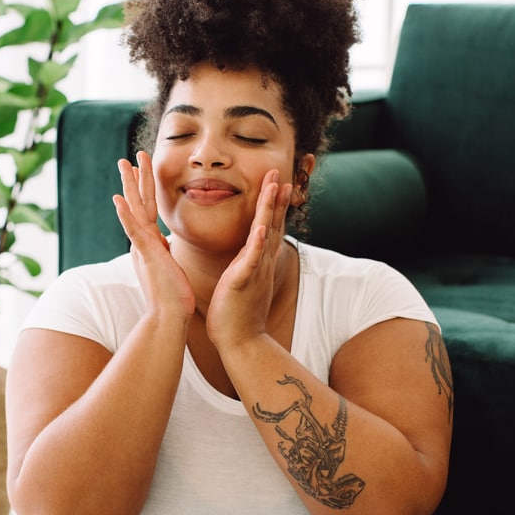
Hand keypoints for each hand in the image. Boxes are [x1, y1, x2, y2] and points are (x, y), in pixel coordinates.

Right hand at [113, 151, 193, 322]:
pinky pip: (134, 232)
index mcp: (151, 242)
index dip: (144, 188)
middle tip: (130, 156)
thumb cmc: (174, 296)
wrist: (170, 316)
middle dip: (135, 178)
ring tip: (125, 164)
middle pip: (139, 203)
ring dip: (129, 186)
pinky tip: (117, 200)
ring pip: (135, 210)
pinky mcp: (146, 255)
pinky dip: (125, 215)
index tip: (141, 169)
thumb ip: (163, 250)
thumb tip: (163, 241)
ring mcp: (143, 247)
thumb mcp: (169, 265)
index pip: (147, 208)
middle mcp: (143, 242)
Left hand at [205, 168, 293, 349]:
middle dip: (275, 197)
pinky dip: (258, 244)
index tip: (276, 182)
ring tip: (276, 187)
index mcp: (256, 261)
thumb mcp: (240, 281)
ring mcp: (254, 271)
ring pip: (266, 235)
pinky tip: (263, 228)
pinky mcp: (243, 282)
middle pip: (273, 223)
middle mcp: (261, 262)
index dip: (272, 204)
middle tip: (279, 172)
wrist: (240, 341)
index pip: (268, 226)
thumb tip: (242, 256)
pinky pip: (253, 260)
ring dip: (271, 210)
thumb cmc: (235, 313)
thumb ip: (243, 265)